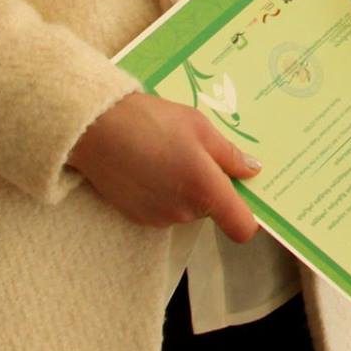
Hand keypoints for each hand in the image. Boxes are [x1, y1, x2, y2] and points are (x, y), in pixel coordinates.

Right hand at [66, 93, 261, 239]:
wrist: (97, 129)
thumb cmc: (153, 122)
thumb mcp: (200, 127)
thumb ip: (229, 155)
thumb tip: (253, 171)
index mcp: (206, 189)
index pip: (242, 227)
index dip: (251, 216)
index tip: (249, 194)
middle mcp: (185, 212)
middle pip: (213, 210)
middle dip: (213, 186)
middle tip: (199, 153)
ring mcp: (159, 218)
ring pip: (189, 208)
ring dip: (187, 187)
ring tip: (170, 153)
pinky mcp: (138, 218)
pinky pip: (165, 209)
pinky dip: (165, 192)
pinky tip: (152, 164)